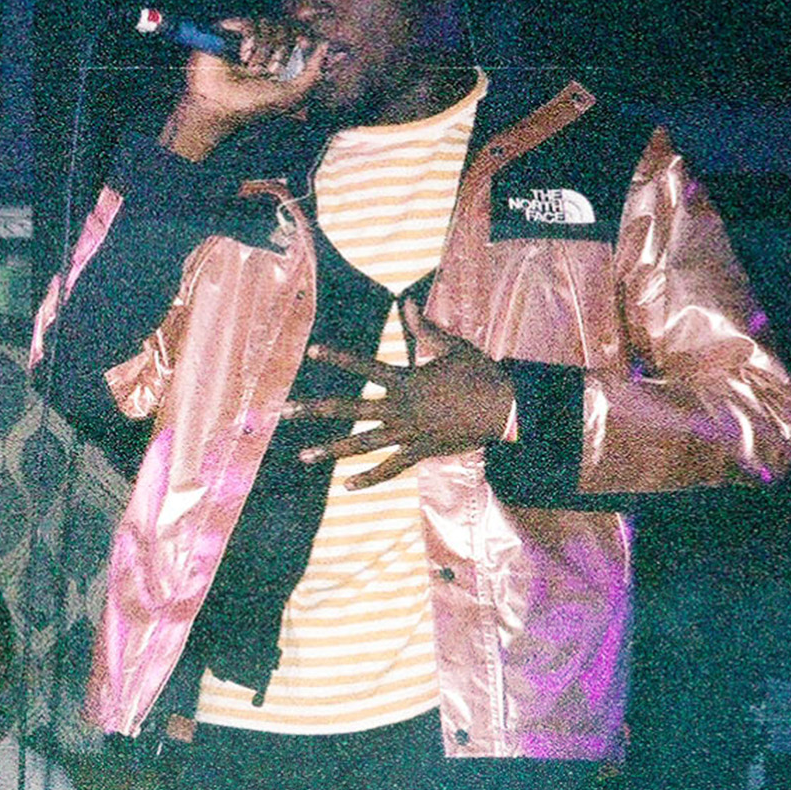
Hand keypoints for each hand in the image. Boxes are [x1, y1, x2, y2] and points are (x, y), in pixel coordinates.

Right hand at [161, 17, 321, 155]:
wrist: (221, 109)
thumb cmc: (254, 106)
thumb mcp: (294, 95)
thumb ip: (315, 73)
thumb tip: (326, 45)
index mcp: (280, 56)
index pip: (299, 31)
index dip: (308, 28)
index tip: (310, 36)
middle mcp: (264, 44)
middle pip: (287, 25)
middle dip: (285, 47)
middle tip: (275, 68)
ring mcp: (245, 37)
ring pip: (270, 23)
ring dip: (266, 49)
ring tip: (255, 70)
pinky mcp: (229, 32)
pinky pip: (250, 21)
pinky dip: (251, 38)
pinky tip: (244, 57)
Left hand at [286, 297, 516, 487]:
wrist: (505, 407)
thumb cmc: (480, 374)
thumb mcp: (452, 347)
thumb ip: (424, 328)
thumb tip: (408, 302)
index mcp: (405, 381)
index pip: (364, 366)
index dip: (338, 358)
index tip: (312, 352)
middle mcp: (400, 407)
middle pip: (349, 409)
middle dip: (315, 410)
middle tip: (285, 412)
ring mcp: (408, 432)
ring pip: (362, 443)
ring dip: (331, 450)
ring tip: (304, 456)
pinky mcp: (420, 451)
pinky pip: (390, 469)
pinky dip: (369, 479)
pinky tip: (347, 487)